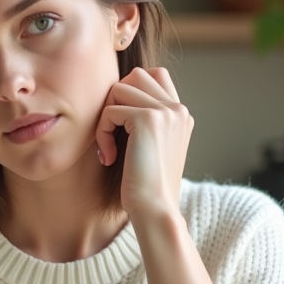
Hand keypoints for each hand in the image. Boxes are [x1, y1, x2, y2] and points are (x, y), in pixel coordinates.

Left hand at [95, 66, 191, 219]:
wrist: (155, 209)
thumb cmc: (146, 185)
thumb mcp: (151, 147)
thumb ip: (145, 120)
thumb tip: (117, 96)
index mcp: (181, 114)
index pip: (154, 75)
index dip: (130, 91)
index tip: (121, 125)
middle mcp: (178, 109)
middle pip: (136, 75)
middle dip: (115, 99)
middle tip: (112, 130)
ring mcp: (165, 112)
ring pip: (119, 89)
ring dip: (105, 117)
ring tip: (108, 145)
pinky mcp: (148, 119)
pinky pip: (109, 111)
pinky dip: (101, 133)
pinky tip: (108, 157)